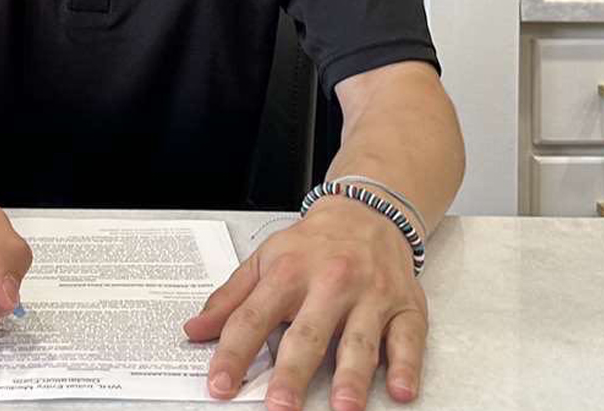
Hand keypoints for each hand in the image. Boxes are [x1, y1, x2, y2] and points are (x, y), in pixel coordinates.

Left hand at [183, 196, 427, 410]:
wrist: (368, 211)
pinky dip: (407, 365)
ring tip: (343, 406)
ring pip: (360, 340)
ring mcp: (371, 295)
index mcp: (289, 272)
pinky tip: (400, 389)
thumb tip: (194, 331)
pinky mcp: (406, 306)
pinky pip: (408, 338)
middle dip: (293, 372)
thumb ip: (230, 298)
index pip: (253, 317)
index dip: (234, 352)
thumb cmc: (314, 243)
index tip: (220, 384)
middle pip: (308, 333)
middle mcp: (331, 282)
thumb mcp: (265, 260)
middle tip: (280, 407)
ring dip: (352, 376)